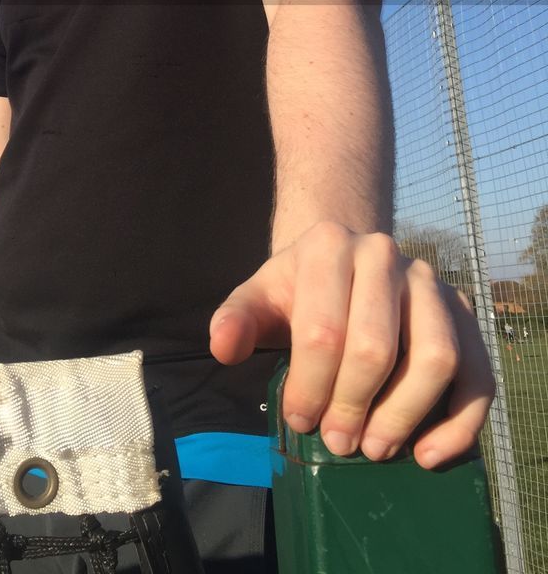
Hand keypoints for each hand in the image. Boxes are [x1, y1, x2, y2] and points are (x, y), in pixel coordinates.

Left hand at [208, 221, 494, 467]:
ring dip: (405, 415)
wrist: (343, 260)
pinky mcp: (463, 311)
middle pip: (377, 347)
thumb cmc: (298, 289)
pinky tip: (429, 455)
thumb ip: (237, 318)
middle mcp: (385, 254)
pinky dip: (460, 422)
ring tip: (376, 450)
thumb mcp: (260, 296)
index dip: (310, 386)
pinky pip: (477, 372)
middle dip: (353, 406)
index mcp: (329, 245)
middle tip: (338, 444)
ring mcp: (430, 281)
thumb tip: (223, 348)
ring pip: (435, 358)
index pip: (322, 329)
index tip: (300, 422)